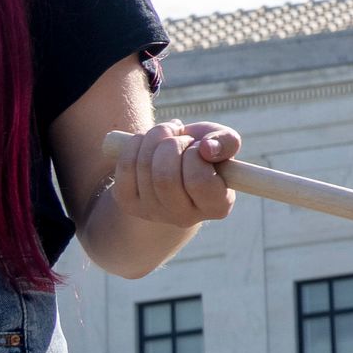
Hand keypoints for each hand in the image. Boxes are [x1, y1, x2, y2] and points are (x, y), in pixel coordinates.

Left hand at [108, 121, 240, 228]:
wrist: (175, 161)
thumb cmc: (205, 152)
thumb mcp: (223, 142)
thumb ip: (226, 142)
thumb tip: (206, 148)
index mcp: (217, 206)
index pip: (199, 182)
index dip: (195, 155)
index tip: (198, 146)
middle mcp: (185, 218)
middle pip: (166, 177)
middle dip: (172, 144)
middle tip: (180, 137)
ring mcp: (154, 213)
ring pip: (144, 168)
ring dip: (155, 138)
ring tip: (165, 134)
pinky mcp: (128, 203)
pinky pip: (125, 167)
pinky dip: (135, 144)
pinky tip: (146, 141)